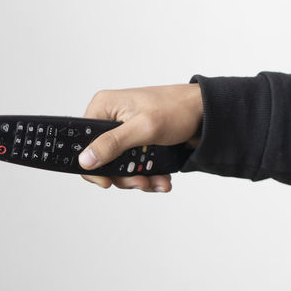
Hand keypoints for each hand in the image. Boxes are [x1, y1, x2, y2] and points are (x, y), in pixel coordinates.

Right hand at [79, 83, 203, 191]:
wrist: (207, 112)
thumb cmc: (178, 109)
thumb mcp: (144, 128)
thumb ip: (113, 144)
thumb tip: (86, 159)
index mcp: (104, 108)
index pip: (83, 143)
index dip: (92, 166)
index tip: (107, 182)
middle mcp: (111, 119)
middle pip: (103, 159)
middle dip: (123, 175)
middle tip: (140, 181)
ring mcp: (125, 131)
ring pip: (121, 166)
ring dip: (138, 178)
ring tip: (157, 182)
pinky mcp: (139, 141)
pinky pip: (136, 164)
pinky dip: (149, 174)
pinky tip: (162, 179)